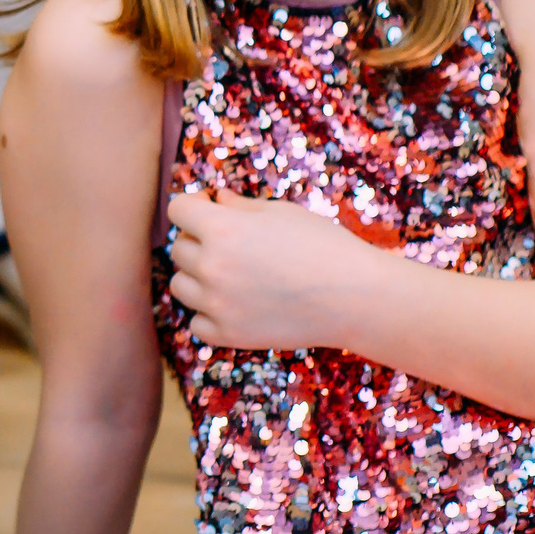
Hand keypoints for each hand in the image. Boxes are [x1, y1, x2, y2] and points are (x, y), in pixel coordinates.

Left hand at [166, 188, 376, 351]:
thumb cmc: (324, 246)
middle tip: (232, 247)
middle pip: (178, 248)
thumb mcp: (282, 213)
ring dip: (197, 278)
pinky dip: (208, 315)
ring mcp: (217, 304)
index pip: (178, 209)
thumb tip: (215, 199)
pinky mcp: (228, 335)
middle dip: (198, 242)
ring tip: (232, 276)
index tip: (209, 212)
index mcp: (222, 229)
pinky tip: (233, 306)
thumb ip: (240, 206)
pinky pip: (196, 322)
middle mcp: (212, 266)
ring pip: (180, 285)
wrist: (356, 298)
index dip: (193, 207)